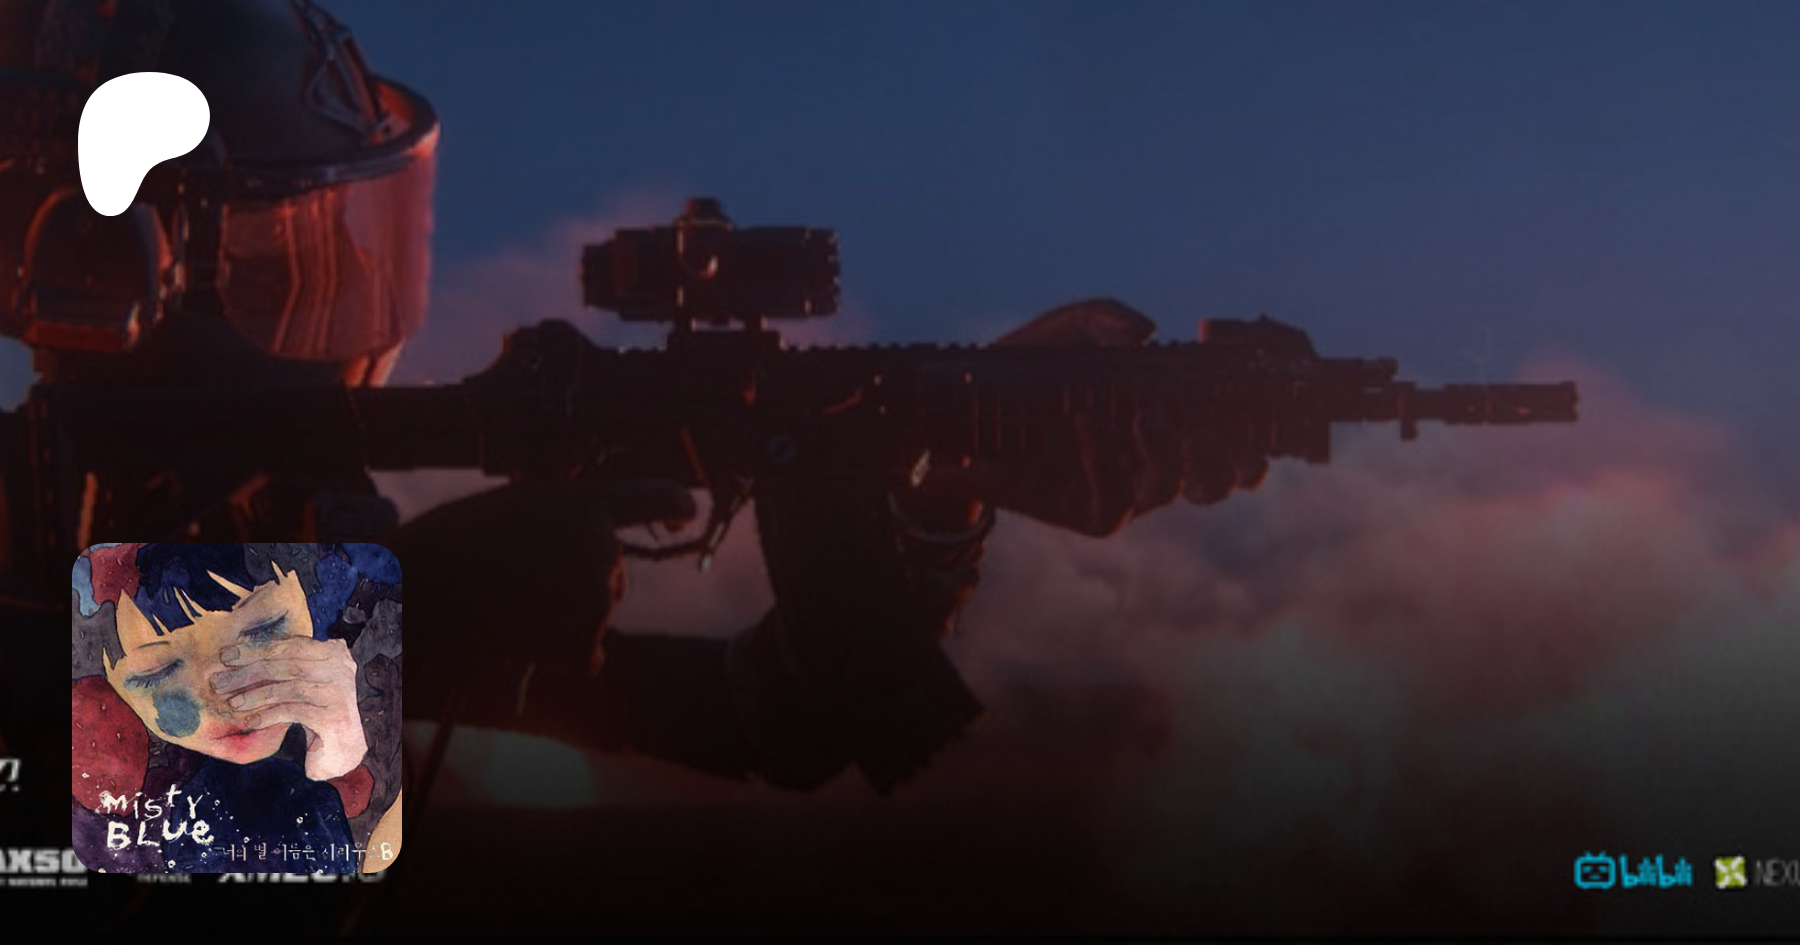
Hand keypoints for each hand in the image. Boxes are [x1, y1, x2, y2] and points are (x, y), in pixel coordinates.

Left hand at [211, 637, 365, 780]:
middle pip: (287, 664)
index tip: (227, 656)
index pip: (292, 644)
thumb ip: (289, 665)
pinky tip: (251, 721)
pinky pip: (293, 711)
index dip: (257, 648)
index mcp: (334, 654)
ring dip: (255, 695)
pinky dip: (269, 714)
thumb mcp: (305, 684)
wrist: (344, 750)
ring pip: (289, 687)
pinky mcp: (333, 717)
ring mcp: (339, 693)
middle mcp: (341, 669)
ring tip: (232, 703)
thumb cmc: (319, 714)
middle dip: (248, 672)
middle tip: (219, 681)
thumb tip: (243, 654)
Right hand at [383, 478, 695, 721]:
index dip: (671, 505)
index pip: (649, 498)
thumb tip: (587, 565)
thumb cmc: (447, 549)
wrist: (413, 585)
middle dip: (578, 591)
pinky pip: (587, 655)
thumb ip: (558, 533)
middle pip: (611, 578)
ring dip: (563, 625)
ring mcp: (595, 589)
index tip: (687, 511)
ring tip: (506, 614)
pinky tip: (523, 649)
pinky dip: (563, 658)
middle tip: (518, 591)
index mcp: (582, 502)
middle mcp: (600, 541)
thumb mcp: (511, 517)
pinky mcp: (583, 633)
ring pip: (596, 617)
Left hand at [917, 298, 1266, 536]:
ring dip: (1175, 457)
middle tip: (1208, 424)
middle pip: (1227, 475)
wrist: (958, 423)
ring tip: (1144, 418)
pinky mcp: (1088, 511)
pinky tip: (1085, 425)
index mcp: (1170, 414)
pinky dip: (1105, 462)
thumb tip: (1146, 331)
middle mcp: (1157, 455)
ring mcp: (1126, 486)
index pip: (1239, 425)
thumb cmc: (1022, 374)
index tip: (1238, 368)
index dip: (1256, 407)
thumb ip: (1102, 318)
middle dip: (1237, 455)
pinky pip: (1115, 502)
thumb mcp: (1061, 331)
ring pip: (1179, 492)